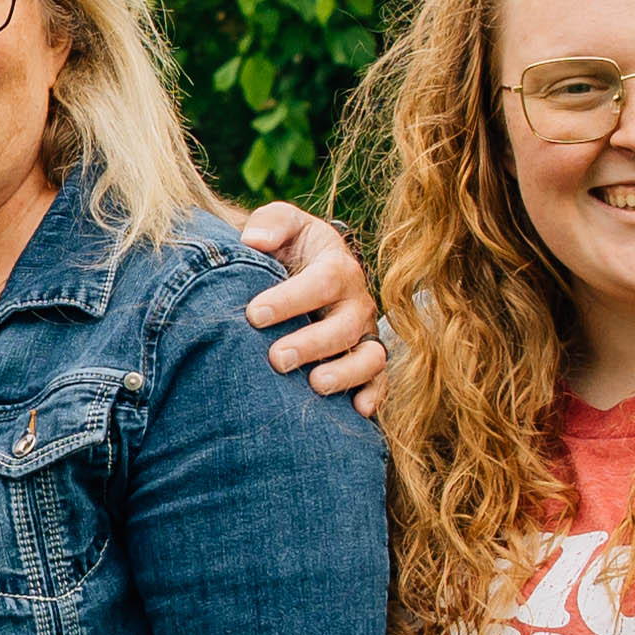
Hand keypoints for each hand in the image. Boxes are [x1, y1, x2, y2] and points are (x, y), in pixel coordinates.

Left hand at [237, 204, 390, 410]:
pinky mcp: (367, 361)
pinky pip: (380, 381)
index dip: (290, 299)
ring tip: (315, 385)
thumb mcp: (284, 224)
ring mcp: (364, 334)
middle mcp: (356, 303)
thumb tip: (255, 240)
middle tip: (276, 358)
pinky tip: (357, 410)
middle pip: (344, 326)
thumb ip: (272, 223)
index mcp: (337, 267)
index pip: (320, 282)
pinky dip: (374, 396)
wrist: (306, 270)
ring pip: (369, 357)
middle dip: (311, 344)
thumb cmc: (292, 248)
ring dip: (345, 373)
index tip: (254, 314)